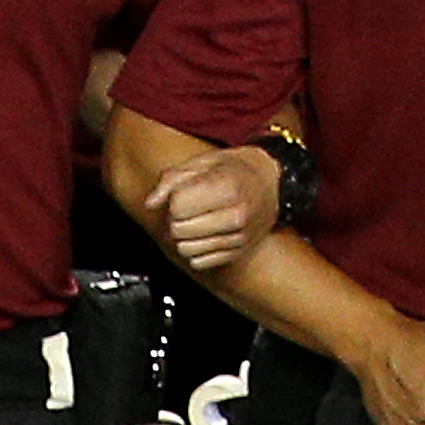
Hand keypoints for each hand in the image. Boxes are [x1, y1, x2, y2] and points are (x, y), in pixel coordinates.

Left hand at [138, 143, 280, 275]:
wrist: (274, 183)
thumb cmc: (237, 169)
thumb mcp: (204, 162)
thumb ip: (172, 180)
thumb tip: (150, 202)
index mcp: (227, 188)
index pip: (177, 207)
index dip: (174, 199)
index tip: (185, 192)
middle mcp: (236, 215)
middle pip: (178, 230)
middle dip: (176, 219)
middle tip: (189, 208)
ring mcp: (239, 238)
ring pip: (186, 249)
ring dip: (184, 237)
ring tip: (197, 221)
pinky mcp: (238, 253)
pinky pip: (198, 262)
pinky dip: (196, 250)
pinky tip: (205, 234)